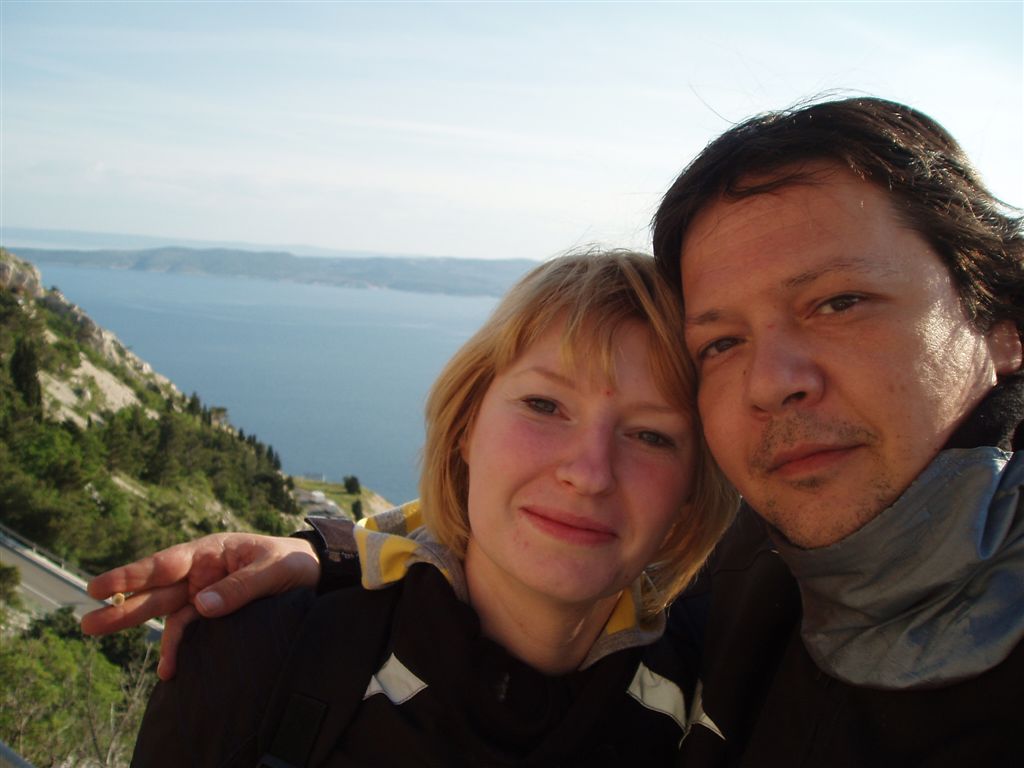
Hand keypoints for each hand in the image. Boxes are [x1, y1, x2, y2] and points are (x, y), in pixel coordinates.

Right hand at [81, 532, 319, 679]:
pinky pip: (188, 632)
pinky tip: (169, 669)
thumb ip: (239, 587)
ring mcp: (203, 595)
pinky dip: (177, 649)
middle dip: (122, 606)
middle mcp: (200, 572)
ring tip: (104, 641)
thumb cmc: (294, 562)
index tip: (100, 587)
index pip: (166, 563)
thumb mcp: (273, 569)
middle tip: (86, 623)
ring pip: (165, 613)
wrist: (317, 575)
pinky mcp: (213, 616)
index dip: (132, 576)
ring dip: (137, 627)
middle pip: (156, 590)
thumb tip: (200, 607)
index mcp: (212, 551)